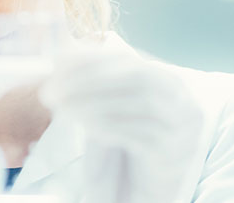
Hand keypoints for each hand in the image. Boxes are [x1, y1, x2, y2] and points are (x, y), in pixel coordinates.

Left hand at [39, 36, 203, 202]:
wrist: (157, 177)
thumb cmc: (134, 133)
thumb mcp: (120, 103)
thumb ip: (100, 80)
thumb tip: (61, 54)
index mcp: (168, 78)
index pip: (127, 58)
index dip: (91, 57)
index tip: (57, 62)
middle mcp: (181, 97)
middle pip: (137, 76)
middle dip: (90, 79)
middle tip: (52, 90)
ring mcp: (181, 124)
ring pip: (140, 104)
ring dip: (95, 103)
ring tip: (62, 108)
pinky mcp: (172, 151)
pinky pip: (140, 135)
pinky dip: (109, 127)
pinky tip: (85, 127)